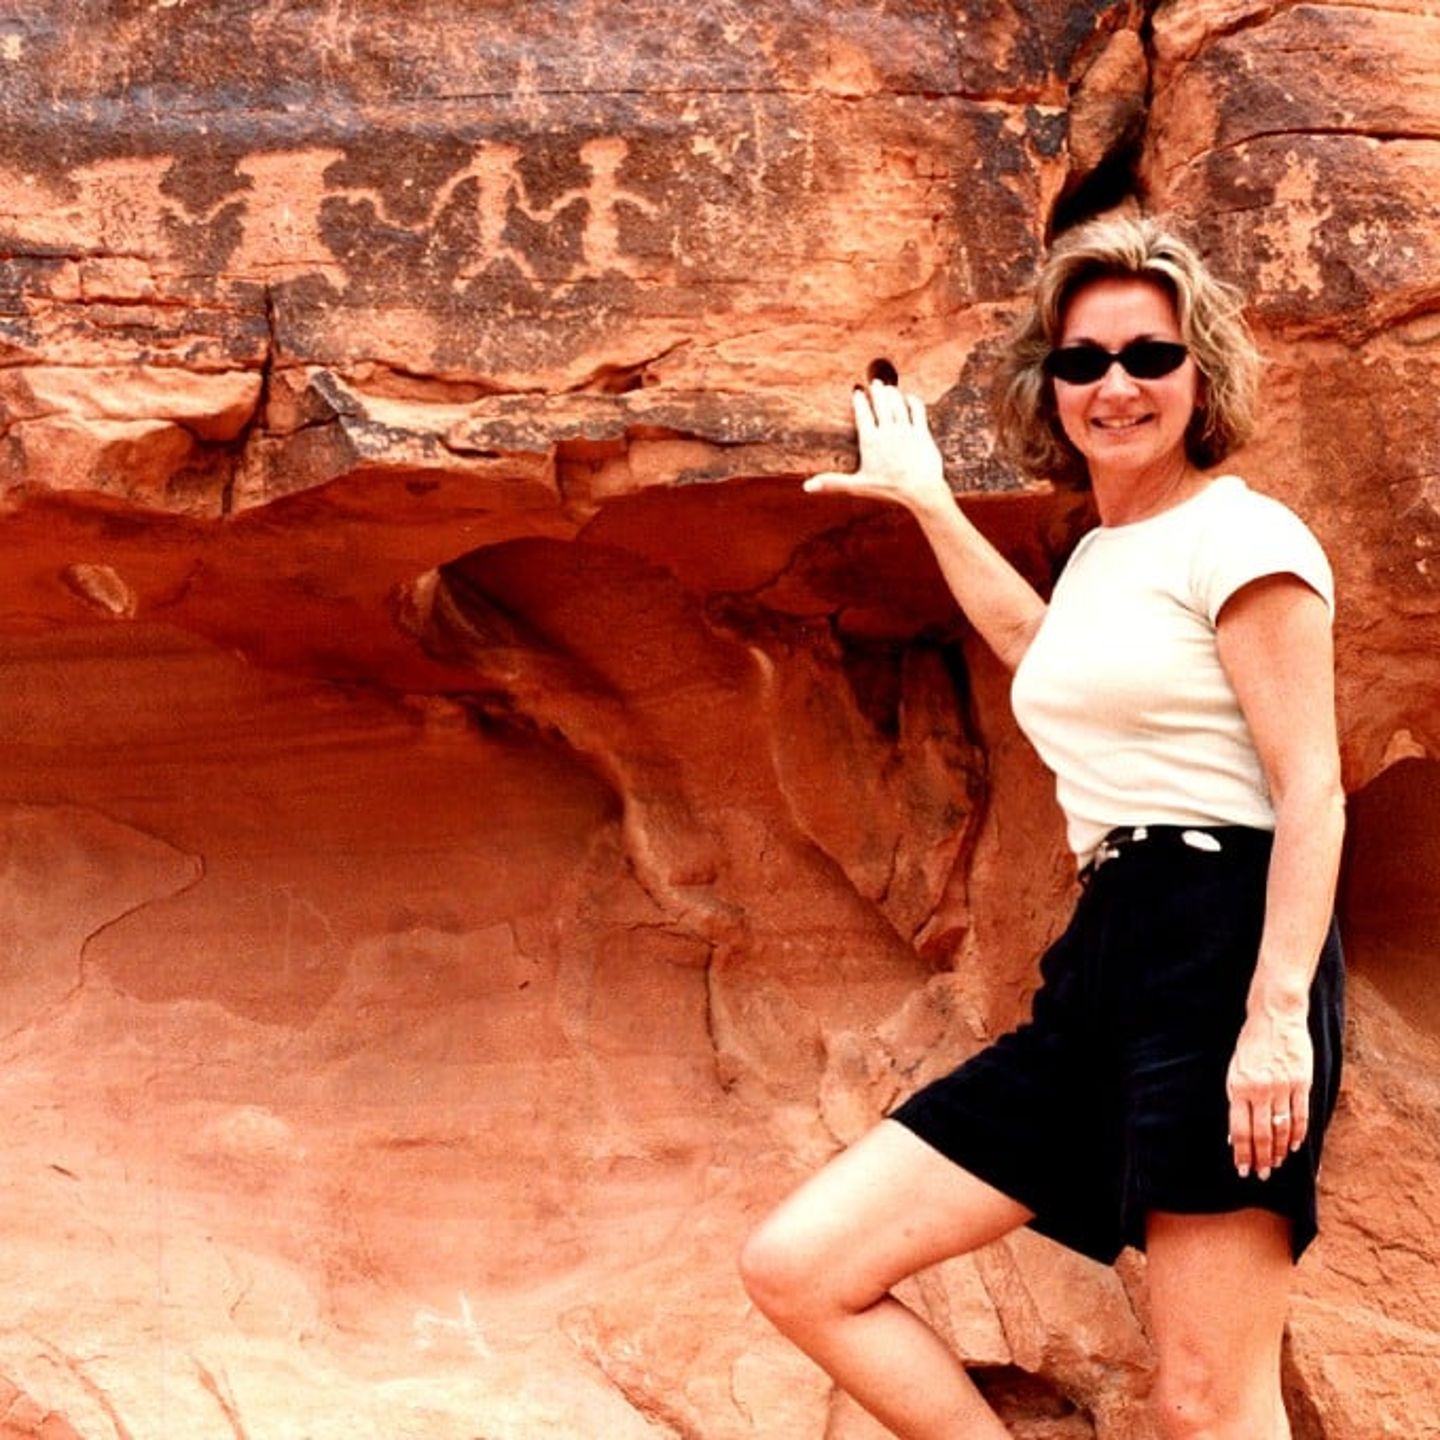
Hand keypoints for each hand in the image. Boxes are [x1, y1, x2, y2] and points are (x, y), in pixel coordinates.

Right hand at [804, 380, 952, 515]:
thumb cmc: (888, 489)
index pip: (863, 414)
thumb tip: (806, 487)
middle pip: (881, 403)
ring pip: (898, 404)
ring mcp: (906, 430)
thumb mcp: (857, 486)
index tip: (857, 391)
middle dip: (877, 390)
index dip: (859, 400)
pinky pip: (917, 410)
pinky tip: (909, 398)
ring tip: (889, 388)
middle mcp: (887, 432)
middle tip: (875, 382)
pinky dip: (912, 401)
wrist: (920, 491)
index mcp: (870, 441)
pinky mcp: (922, 433)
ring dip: (893, 393)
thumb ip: (832, 482)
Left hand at [1225, 1007, 1312, 1179]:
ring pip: (1281, 1128)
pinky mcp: (1301, 1083)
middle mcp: (1259, 1090)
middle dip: (1261, 1158)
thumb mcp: (1235, 1070)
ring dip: (1278, 1150)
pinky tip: (1292, 1146)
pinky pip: (1300, 1115)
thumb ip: (1236, 1100)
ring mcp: (1281, 1087)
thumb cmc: (1251, 1045)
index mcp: (1238, 1087)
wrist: (1275, 1017)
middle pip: (1260, 1133)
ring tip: (1276, 1164)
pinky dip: (1297, 1134)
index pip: (1239, 1129)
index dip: (1242, 1153)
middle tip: (1262, 1175)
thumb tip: (1233, 1134)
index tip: (1243, 1170)